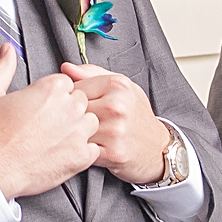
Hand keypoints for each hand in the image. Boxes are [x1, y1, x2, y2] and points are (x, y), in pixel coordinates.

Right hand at [0, 45, 98, 200]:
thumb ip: (3, 68)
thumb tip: (7, 50)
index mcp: (52, 87)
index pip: (67, 84)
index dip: (55, 96)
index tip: (43, 108)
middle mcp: (70, 107)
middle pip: (82, 101)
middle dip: (69, 111)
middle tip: (48, 125)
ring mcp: (78, 132)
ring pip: (91, 123)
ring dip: (79, 129)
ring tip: (56, 139)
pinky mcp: (81, 156)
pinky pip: (93, 148)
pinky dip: (81, 152)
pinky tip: (62, 154)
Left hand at [60, 63, 172, 184]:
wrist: (156, 147)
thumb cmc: (135, 114)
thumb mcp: (121, 86)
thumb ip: (92, 73)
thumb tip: (65, 68)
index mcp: (117, 85)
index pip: (74, 88)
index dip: (70, 99)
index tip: (77, 106)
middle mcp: (117, 106)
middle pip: (73, 110)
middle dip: (70, 117)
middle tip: (78, 122)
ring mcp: (115, 130)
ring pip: (76, 130)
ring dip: (75, 135)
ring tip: (84, 134)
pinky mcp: (113, 153)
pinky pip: (83, 150)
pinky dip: (82, 150)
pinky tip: (91, 147)